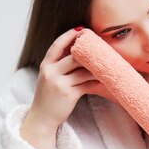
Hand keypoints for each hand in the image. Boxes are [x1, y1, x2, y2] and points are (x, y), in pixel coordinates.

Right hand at [21, 28, 99, 148]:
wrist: (42, 119)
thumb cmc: (48, 98)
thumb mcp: (48, 78)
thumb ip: (58, 65)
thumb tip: (78, 53)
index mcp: (45, 66)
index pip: (56, 46)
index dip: (68, 36)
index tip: (80, 29)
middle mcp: (50, 73)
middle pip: (73, 56)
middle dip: (88, 51)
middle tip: (100, 46)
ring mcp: (59, 84)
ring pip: (82, 70)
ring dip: (96, 67)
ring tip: (106, 62)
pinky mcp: (69, 94)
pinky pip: (87, 84)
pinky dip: (96, 81)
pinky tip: (102, 79)